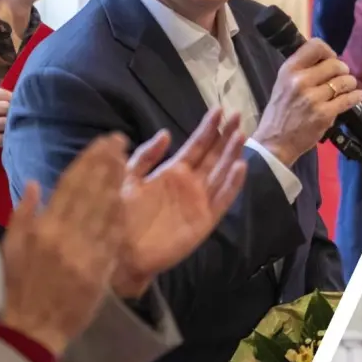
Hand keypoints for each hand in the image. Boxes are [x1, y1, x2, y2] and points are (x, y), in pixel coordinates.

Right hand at [0, 87, 10, 162]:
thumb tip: (17, 99)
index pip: (2, 93)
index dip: (13, 101)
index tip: (15, 108)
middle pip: (8, 107)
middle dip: (13, 115)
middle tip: (13, 122)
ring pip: (8, 123)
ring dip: (12, 128)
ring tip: (9, 132)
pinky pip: (4, 138)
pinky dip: (8, 140)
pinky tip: (5, 142)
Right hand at [0, 134, 128, 355]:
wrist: (35, 327)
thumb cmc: (20, 287)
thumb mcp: (11, 249)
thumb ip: (22, 214)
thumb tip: (33, 182)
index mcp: (43, 229)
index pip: (69, 185)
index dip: (88, 161)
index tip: (101, 143)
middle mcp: (66, 236)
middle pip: (91, 190)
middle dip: (107, 163)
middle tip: (120, 140)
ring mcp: (86, 252)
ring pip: (106, 208)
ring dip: (117, 181)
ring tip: (126, 157)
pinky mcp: (101, 268)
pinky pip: (114, 235)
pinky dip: (121, 213)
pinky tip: (128, 194)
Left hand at [111, 109, 250, 297]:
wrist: (119, 252)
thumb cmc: (119, 215)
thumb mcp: (126, 178)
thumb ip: (145, 156)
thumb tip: (166, 134)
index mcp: (172, 172)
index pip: (196, 146)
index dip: (208, 128)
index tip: (219, 109)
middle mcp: (190, 184)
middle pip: (213, 156)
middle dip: (225, 136)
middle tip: (238, 115)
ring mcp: (199, 201)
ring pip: (221, 173)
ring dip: (232, 154)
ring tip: (241, 134)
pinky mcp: (205, 220)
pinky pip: (223, 199)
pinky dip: (232, 184)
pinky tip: (240, 166)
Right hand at [251, 39, 361, 165]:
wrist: (275, 142)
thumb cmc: (280, 112)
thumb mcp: (284, 83)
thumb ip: (303, 69)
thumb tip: (328, 59)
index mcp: (289, 70)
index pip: (315, 46)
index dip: (329, 51)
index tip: (331, 59)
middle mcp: (300, 81)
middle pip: (335, 64)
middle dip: (343, 69)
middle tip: (342, 76)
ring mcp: (313, 98)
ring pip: (344, 81)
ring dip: (350, 83)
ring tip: (347, 86)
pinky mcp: (324, 114)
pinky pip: (348, 99)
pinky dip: (356, 96)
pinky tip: (357, 96)